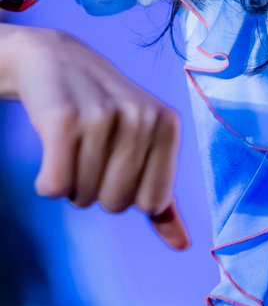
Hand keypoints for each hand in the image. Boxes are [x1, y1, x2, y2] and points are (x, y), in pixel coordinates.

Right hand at [2, 24, 189, 249]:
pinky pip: (53, 188)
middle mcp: (141, 116)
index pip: (151, 203)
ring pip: (82, 198)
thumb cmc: (104, 110)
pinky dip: (46, 181)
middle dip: (96, 188)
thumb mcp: (144, 142)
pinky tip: (52, 148)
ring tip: (73, 144)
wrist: (54, 60)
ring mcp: (102, 116)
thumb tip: (182, 246)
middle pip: (115, 204)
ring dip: (71, 182)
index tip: (117, 160)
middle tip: (90, 149)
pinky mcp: (62, 119)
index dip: (127, 192)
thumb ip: (163, 196)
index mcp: (168, 124)